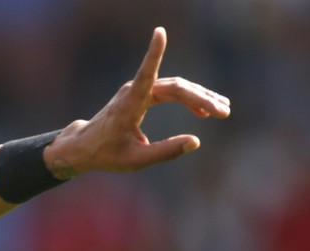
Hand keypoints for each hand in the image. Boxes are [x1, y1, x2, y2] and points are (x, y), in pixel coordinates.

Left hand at [46, 27, 230, 177]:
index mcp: (130, 104)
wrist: (84, 147)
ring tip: (222, 109)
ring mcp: (138, 91)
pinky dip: (188, 99)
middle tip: (224, 112)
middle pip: (176, 87)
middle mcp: (134, 92)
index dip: (154, 53)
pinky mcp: (141, 94)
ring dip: (199, 97)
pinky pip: (170, 92)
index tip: (159, 32)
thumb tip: (196, 141)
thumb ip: (165, 152)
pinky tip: (202, 112)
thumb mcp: (136, 160)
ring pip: (176, 88)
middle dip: (202, 99)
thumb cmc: (106, 154)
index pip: (146, 74)